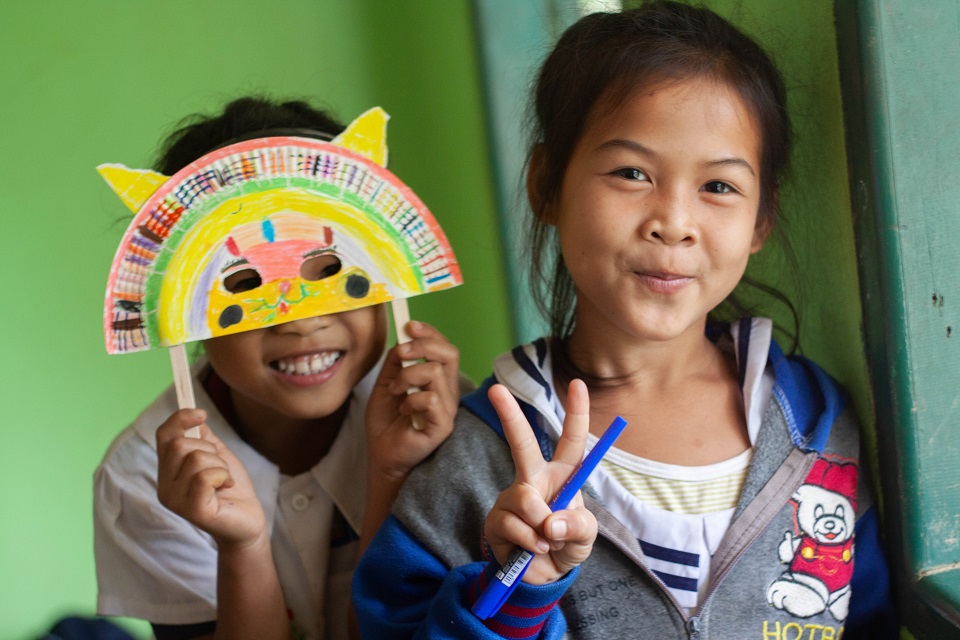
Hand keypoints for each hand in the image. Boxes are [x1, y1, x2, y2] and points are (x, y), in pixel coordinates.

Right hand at [156, 409, 266, 550]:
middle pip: (180, 444)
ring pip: (195, 458)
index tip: (202, 414)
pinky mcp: (191, 511)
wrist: (247, 519)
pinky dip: (223, 476)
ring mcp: (175, 501)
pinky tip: (225, 488)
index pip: (163, 435)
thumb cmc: (230, 487)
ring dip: (219, 465)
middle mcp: (165, 486)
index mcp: (167, 471)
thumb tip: (192, 415)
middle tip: (220, 467)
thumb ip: (202, 437)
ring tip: (223, 481)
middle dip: (209, 449)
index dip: (180, 418)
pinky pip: (205, 476)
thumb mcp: (217, 454)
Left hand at [365, 320, 460, 481]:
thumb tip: (402, 339)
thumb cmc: (386, 423)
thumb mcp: (386, 384)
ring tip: (395, 392)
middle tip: (401, 352)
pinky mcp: (443, 425)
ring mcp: (448, 408)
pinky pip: (431, 399)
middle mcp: (447, 391)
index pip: (444, 348)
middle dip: (423, 345)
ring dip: (407, 376)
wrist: (382, 455)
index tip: (409, 326)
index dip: (430, 333)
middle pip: (450, 353)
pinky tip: (404, 412)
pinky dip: (411, 400)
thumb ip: (395, 363)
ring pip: (436, 372)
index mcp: (437, 379)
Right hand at [484, 380, 597, 584]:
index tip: (578, 383)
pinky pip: (514, 526)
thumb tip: (552, 521)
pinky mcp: (496, 519)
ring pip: (525, 499)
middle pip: (523, 443)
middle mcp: (535, 479)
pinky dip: (530, 544)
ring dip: (542, 528)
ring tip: (546, 543)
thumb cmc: (567, 545)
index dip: (576, 413)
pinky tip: (531, 550)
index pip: (572, 441)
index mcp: (562, 476)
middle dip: (509, 415)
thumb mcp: (587, 537)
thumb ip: (578, 526)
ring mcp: (513, 498)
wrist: (543, 578)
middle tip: (496, 390)